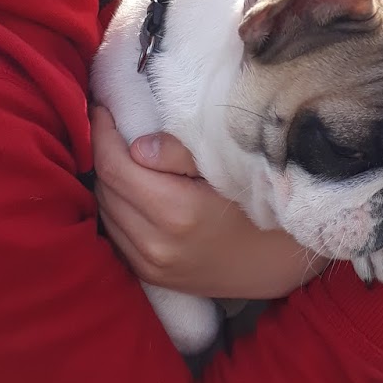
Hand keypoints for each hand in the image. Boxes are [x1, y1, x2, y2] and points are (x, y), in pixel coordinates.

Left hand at [91, 107, 327, 299]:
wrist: (280, 262)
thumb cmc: (260, 203)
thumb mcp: (229, 167)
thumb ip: (179, 154)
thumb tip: (137, 145)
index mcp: (176, 212)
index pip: (115, 167)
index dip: (102, 132)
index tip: (102, 106)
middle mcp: (156, 244)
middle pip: (105, 189)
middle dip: (103, 152)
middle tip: (110, 123)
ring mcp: (152, 264)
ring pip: (106, 212)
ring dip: (108, 181)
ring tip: (118, 151)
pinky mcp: (152, 276)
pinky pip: (116, 234)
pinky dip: (116, 207)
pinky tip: (130, 188)